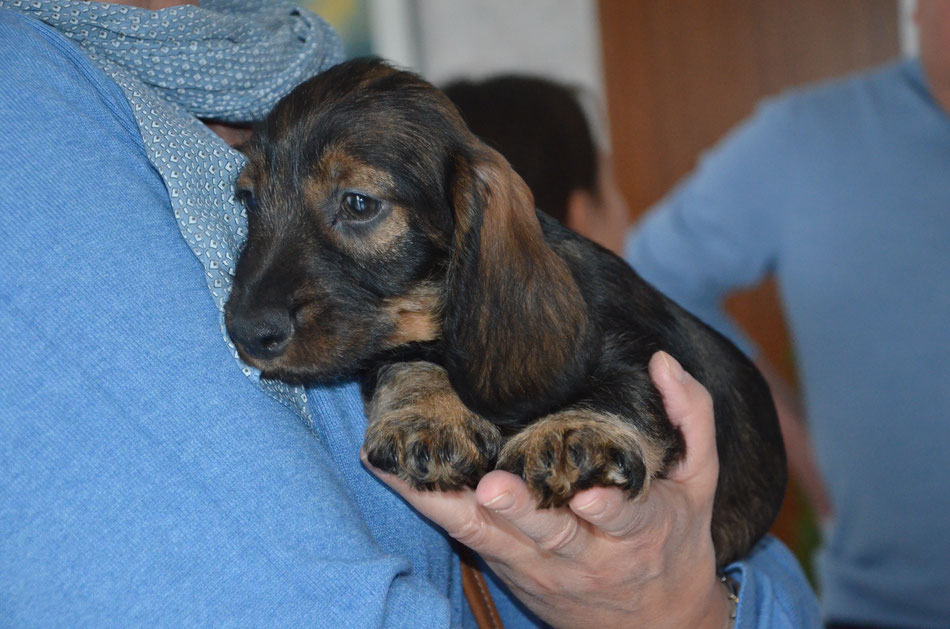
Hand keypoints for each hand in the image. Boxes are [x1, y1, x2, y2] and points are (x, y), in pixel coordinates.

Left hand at [364, 351, 731, 627]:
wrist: (655, 623)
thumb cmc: (675, 539)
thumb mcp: (700, 483)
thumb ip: (691, 417)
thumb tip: (663, 361)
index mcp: (639, 530)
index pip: (625, 519)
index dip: (609, 507)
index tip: (592, 495)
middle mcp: (584, 554)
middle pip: (550, 534)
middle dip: (523, 512)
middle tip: (495, 488)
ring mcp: (538, 564)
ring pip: (492, 537)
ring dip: (455, 507)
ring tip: (418, 476)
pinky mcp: (505, 564)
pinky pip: (462, 536)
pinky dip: (426, 504)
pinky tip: (386, 470)